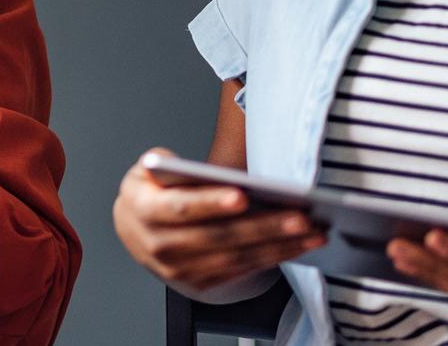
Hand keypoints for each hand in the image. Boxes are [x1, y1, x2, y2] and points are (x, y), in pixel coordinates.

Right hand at [111, 149, 324, 294]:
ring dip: (278, 246)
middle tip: (300, 216)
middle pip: (218, 237)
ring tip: (312, 231)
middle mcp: (160, 246)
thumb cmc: (149, 194)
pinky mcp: (200, 284)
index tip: (242, 195)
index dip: (210, 203)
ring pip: (236, 257)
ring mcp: (180, 270)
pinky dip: (272, 257)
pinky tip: (297, 245)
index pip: (180, 208)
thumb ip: (163, 163)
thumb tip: (192, 168)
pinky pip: (241, 271)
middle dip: (263, 227)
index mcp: (143, 212)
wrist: (136, 232)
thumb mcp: (144, 171)